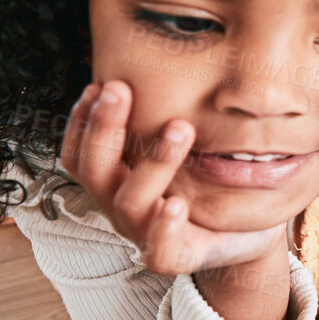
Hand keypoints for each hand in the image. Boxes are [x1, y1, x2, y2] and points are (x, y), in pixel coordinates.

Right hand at [61, 80, 290, 275]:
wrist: (238, 237)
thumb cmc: (203, 186)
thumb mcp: (176, 151)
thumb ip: (159, 119)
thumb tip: (157, 61)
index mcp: (113, 181)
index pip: (79, 153)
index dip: (80, 122)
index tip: (96, 85)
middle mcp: (118, 207)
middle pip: (95, 170)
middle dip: (104, 127)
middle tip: (120, 89)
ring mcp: (141, 234)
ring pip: (131, 200)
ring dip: (154, 161)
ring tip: (181, 128)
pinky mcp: (171, 258)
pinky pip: (160, 248)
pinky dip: (165, 226)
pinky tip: (176, 203)